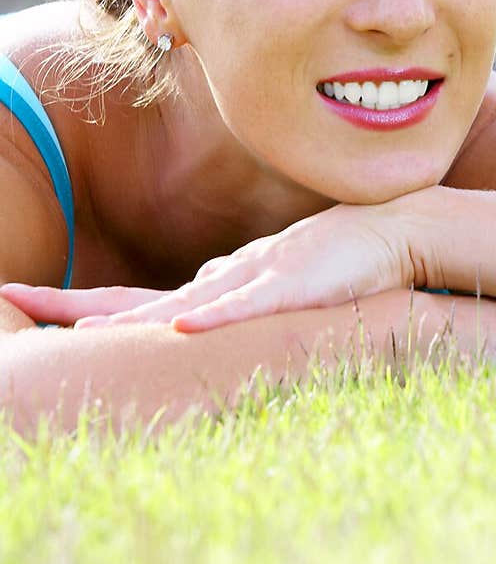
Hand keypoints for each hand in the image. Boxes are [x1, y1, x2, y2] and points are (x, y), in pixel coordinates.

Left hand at [0, 196, 422, 332]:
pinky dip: (212, 315)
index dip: (76, 309)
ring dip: (130, 323)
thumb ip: (231, 288)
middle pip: (133, 304)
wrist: (389, 230)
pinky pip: (245, 304)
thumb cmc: (333, 257)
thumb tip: (192, 300)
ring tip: (76, 333)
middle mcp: (221, 282)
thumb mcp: (271, 278)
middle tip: (12, 299)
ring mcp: (254, 279)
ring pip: (181, 306)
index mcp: (212, 288)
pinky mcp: (291, 284)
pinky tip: (182, 324)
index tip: (23, 304)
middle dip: (71, 308)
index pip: (130, 305)